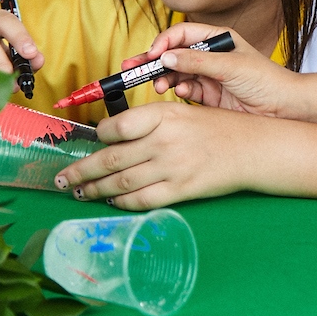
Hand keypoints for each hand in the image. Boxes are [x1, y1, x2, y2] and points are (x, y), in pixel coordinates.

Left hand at [55, 103, 252, 209]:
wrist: (254, 148)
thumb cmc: (219, 128)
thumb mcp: (184, 112)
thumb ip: (150, 122)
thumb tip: (114, 135)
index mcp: (164, 115)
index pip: (115, 126)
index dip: (97, 137)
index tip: (89, 142)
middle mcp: (164, 140)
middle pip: (110, 158)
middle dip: (80, 170)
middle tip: (61, 178)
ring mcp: (172, 167)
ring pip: (120, 182)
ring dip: (94, 190)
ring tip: (79, 193)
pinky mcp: (181, 190)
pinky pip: (142, 200)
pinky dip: (121, 203)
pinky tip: (111, 202)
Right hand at [134, 22, 298, 114]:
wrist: (284, 109)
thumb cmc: (266, 80)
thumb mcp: (231, 67)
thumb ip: (198, 62)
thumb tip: (166, 57)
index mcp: (218, 39)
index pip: (181, 34)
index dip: (163, 43)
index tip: (152, 55)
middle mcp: (210, 56)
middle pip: (173, 54)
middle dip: (153, 62)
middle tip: (132, 70)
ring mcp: (208, 76)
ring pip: (175, 74)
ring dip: (163, 79)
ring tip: (158, 86)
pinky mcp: (208, 96)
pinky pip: (184, 91)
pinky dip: (177, 92)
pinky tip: (177, 93)